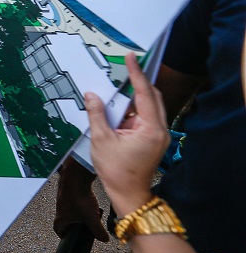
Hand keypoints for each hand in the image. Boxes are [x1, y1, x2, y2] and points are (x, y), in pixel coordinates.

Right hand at [53, 157, 107, 241]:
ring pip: (69, 209)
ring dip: (77, 213)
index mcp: (61, 218)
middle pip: (65, 220)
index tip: (69, 237)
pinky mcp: (68, 190)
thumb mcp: (91, 218)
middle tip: (82, 226)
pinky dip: (80, 202)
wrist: (76, 177)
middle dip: (74, 223)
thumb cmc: (79, 198)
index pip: (59, 230)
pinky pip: (73, 199)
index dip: (64, 235)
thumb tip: (104, 239)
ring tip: (88, 213)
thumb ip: (98, 230)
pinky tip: (88, 202)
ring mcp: (63, 198)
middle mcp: (59, 208)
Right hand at [88, 53, 169, 216]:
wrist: (129, 194)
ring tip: (114, 92)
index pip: (145, 93)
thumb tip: (92, 95)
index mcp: (151, 129)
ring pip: (148, 106)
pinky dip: (131, 110)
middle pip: (152, 96)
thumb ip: (97, 114)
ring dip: (132, 98)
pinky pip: (144, 116)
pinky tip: (116, 110)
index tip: (131, 58)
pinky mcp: (153, 139)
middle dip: (137, 82)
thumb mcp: (102, 140)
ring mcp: (158, 134)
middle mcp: (160, 129)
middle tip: (124, 68)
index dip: (137, 73)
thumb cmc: (117, 171)